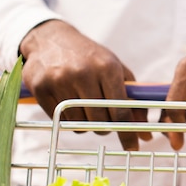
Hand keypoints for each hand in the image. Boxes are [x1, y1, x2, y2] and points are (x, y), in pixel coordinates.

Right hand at [19, 20, 149, 149]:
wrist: (51, 39)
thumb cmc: (91, 58)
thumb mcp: (116, 70)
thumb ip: (133, 100)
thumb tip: (145, 135)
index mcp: (107, 67)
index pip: (120, 110)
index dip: (128, 131)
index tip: (133, 146)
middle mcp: (83, 73)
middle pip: (100, 121)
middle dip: (106, 127)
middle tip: (105, 121)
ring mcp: (60, 80)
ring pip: (79, 123)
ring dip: (86, 124)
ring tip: (85, 108)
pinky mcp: (40, 87)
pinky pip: (59, 120)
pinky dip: (68, 120)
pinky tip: (69, 106)